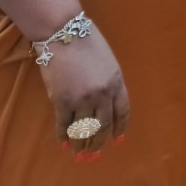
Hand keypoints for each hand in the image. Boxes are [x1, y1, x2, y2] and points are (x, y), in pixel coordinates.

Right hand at [39, 26, 128, 155]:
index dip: (120, 127)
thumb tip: (106, 106)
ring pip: (83, 130)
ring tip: (78, 151)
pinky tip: (64, 141)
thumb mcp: (108, 62)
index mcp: (117, 82)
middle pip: (103, 126)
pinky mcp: (62, 101)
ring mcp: (82, 99)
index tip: (118, 139)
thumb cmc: (88, 43)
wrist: (65, 34)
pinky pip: (64, 125)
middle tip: (94, 152)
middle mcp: (103, 94)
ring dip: (80, 143)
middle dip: (99, 142)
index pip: (122, 111)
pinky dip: (63, 136)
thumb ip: (109, 83)